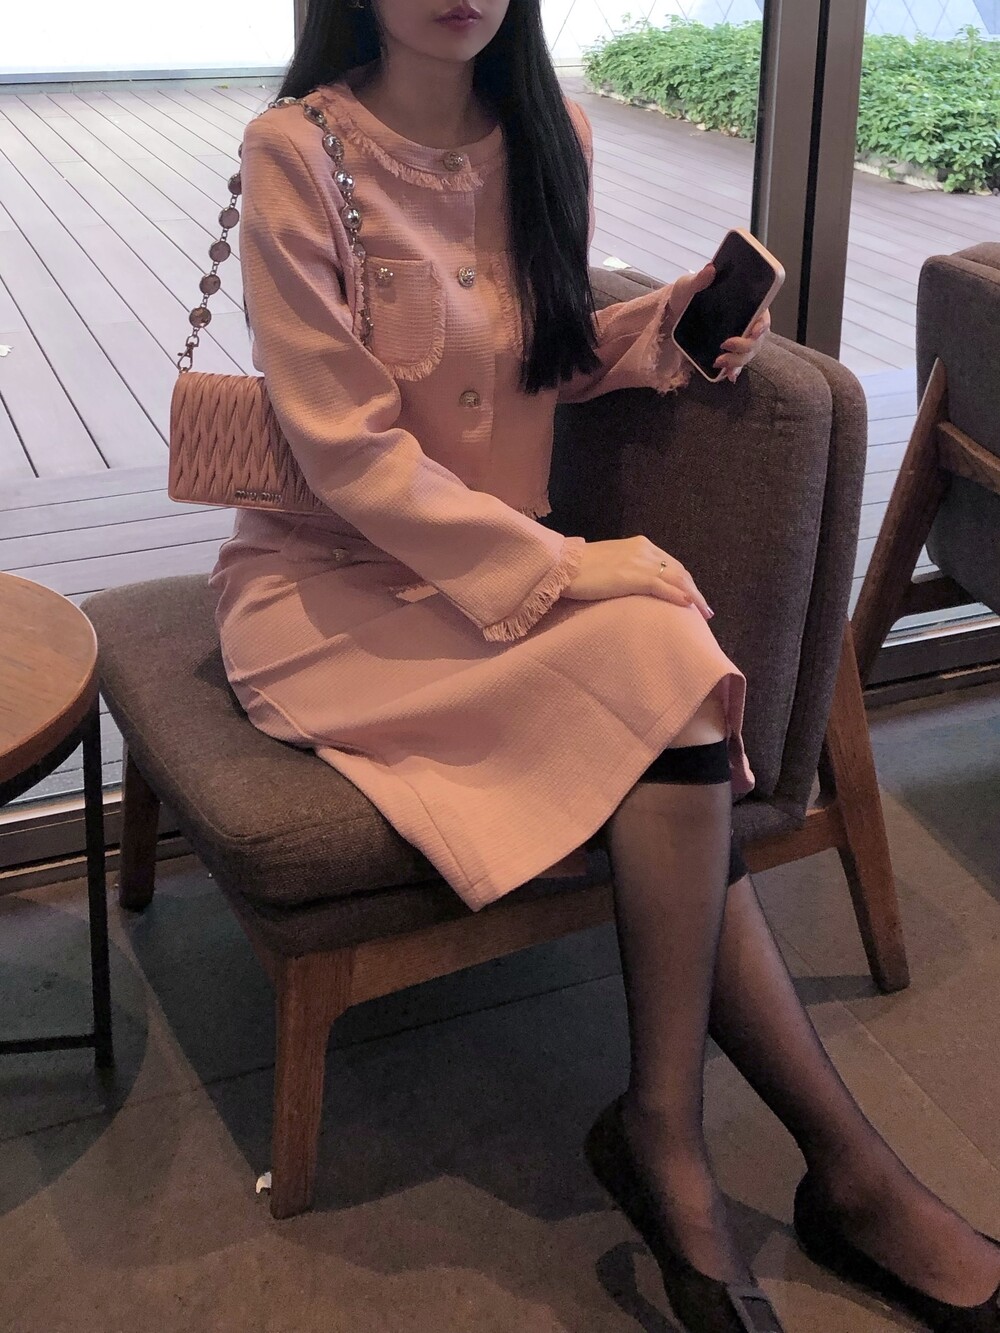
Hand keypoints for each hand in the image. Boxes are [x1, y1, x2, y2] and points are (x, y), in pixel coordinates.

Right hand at [563, 537, 712, 619]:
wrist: (560, 565)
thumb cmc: (577, 569)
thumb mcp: (609, 564)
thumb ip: (626, 570)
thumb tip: (633, 587)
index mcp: (639, 545)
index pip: (670, 563)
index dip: (684, 581)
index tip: (692, 595)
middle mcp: (644, 549)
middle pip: (679, 570)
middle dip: (693, 590)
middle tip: (704, 609)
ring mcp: (639, 562)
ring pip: (677, 578)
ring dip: (693, 596)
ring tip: (702, 613)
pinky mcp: (633, 576)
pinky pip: (663, 587)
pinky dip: (678, 596)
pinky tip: (688, 606)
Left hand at [667, 262, 771, 382]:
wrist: (671, 312)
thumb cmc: (685, 294)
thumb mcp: (688, 284)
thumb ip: (699, 279)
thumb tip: (711, 268)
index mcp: (743, 304)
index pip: (763, 315)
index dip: (763, 325)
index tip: (755, 331)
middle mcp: (744, 321)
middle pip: (757, 339)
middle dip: (745, 347)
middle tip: (725, 345)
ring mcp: (736, 337)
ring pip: (748, 353)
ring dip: (737, 361)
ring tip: (718, 362)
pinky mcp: (726, 350)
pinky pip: (736, 363)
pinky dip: (733, 370)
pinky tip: (729, 376)